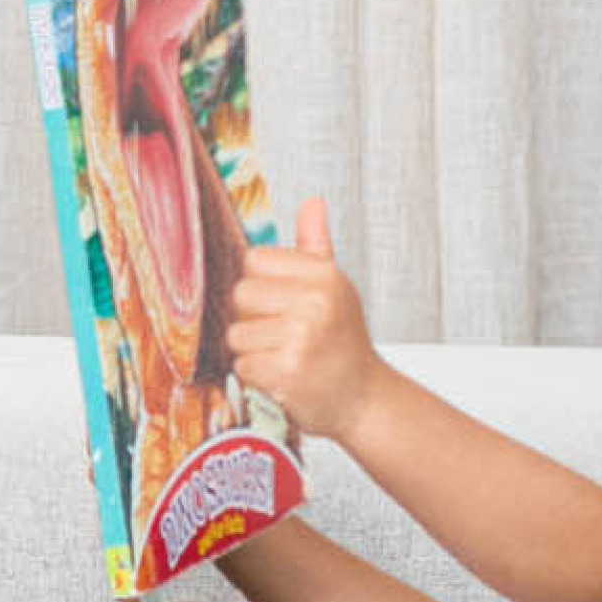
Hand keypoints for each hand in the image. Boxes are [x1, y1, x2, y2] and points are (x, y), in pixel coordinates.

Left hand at [224, 198, 381, 443]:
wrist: (364, 398)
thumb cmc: (344, 343)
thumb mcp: (335, 288)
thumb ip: (315, 245)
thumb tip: (312, 203)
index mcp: (324, 276)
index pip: (254, 261)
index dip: (263, 285)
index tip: (286, 304)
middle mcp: (315, 302)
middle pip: (240, 295)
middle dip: (255, 318)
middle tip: (286, 334)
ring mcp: (301, 338)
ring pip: (238, 335)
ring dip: (255, 351)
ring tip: (287, 356)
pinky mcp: (287, 371)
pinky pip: (243, 366)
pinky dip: (258, 376)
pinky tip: (284, 376)